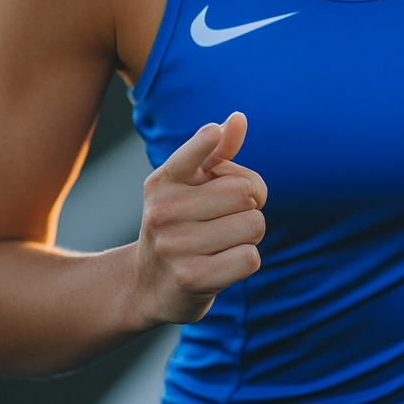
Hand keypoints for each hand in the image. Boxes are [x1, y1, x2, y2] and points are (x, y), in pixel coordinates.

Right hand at [131, 115, 266, 326]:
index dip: (206, 141)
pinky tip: (222, 264)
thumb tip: (239, 118)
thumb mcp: (191, 186)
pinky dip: (246, 260)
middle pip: (247, 192)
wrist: (149, 285)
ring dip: (250, 236)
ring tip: (223, 242)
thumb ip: (218, 152)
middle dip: (252, 205)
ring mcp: (174, 247)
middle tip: (229, 218)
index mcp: (163, 182)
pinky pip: (250, 258)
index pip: (190, 154)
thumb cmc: (182, 224)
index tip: (214, 132)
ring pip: (253, 225)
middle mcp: (163, 212)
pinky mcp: (191, 279)